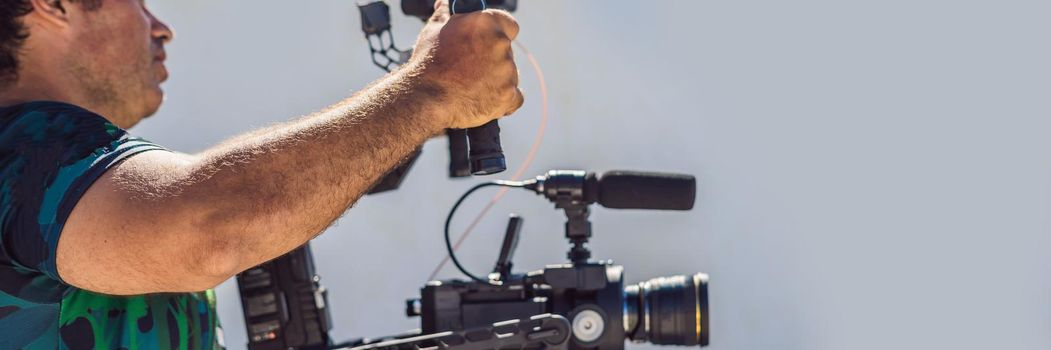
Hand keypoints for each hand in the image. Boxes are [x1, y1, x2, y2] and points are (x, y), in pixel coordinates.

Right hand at [410, 0, 523, 129]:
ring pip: (509, 75)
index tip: (490, 42)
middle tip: (469, 70)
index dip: (499, 33)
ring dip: (495, 81)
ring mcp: (507, 71)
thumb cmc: (427, 66)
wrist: (426, 101)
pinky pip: (514, 98)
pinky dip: (502, 101)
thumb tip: (445, 5)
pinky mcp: (509, 96)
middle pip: (506, 52)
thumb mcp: (433, 32)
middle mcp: (500, 44)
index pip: (508, 24)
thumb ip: (446, 15)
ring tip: (470, 88)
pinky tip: (483, 100)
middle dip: (491, 60)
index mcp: (484, 23)